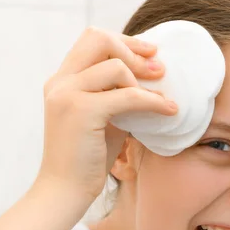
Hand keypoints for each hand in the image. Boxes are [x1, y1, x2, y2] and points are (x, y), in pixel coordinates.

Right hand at [36, 26, 176, 202]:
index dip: (124, 41)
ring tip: (161, 99)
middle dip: (133, 50)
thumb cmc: (86, 158)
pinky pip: (127, 96)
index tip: (150, 53)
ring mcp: (67, 94)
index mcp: (61, 80)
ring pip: (116, 66)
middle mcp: (60, 82)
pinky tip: (169, 110)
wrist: (64, 191)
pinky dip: (152, 101)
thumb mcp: (103, 118)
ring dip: (144, 82)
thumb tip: (150, 77)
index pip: (92, 39)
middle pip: (99, 38)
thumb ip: (117, 94)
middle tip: (159, 69)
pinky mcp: (80, 111)